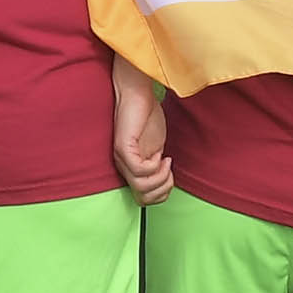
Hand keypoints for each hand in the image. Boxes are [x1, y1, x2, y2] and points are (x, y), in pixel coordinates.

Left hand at [110, 59, 174, 201]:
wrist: (137, 94)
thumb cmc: (147, 117)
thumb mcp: (156, 147)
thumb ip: (157, 164)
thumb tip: (166, 180)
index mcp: (131, 169)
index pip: (142, 199)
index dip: (161, 193)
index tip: (170, 174)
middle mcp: (123, 166)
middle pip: (142, 198)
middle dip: (163, 190)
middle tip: (170, 172)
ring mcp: (122, 158)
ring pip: (141, 188)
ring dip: (161, 179)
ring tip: (166, 162)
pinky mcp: (123, 147)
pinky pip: (140, 171)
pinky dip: (155, 167)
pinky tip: (160, 154)